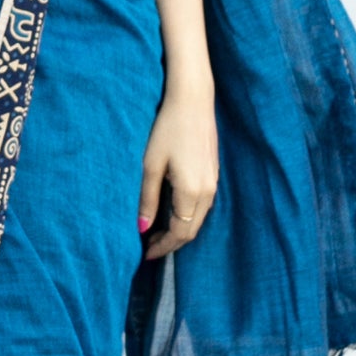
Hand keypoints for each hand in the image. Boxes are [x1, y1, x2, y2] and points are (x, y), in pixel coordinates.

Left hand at [138, 82, 217, 260]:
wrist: (193, 101)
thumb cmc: (167, 129)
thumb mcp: (151, 165)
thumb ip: (148, 200)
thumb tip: (142, 229)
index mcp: (191, 192)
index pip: (179, 232)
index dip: (163, 247)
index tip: (146, 254)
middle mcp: (207, 192)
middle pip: (191, 230)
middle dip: (171, 243)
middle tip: (150, 248)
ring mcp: (213, 183)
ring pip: (198, 219)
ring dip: (180, 231)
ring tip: (158, 234)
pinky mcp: (214, 175)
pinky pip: (202, 207)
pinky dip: (187, 217)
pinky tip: (172, 213)